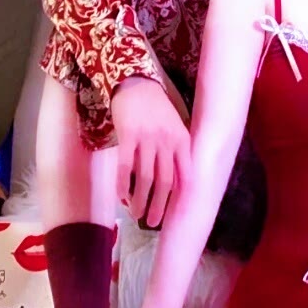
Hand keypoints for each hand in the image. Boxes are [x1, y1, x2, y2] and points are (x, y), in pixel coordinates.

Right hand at [111, 77, 189, 226]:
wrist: (136, 84)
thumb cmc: (157, 109)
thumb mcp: (175, 127)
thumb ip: (177, 151)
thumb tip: (176, 183)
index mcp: (182, 140)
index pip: (186, 176)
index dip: (180, 198)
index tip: (175, 216)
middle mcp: (167, 141)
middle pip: (165, 182)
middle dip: (159, 206)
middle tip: (152, 223)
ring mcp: (148, 138)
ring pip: (145, 178)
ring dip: (140, 200)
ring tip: (136, 214)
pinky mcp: (128, 136)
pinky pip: (126, 167)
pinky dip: (123, 185)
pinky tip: (121, 197)